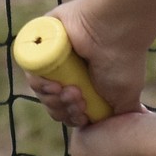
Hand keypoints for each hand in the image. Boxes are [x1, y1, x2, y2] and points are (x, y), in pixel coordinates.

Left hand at [25, 0, 148, 124]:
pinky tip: (53, 83)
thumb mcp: (126, 96)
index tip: (83, 115)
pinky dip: (37, 81)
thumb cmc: (123, 61)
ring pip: (39, 87)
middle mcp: (67, 70)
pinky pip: (28, 66)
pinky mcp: (40, 39)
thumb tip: (125, 124)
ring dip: (51, 97)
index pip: (66, 109)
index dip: (71, 117)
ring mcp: (53, 55)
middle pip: (51, 101)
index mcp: (84, 82)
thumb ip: (123, 113)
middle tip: (78, 98)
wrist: (115, 31)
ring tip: (70, 89)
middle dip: (62, 108)